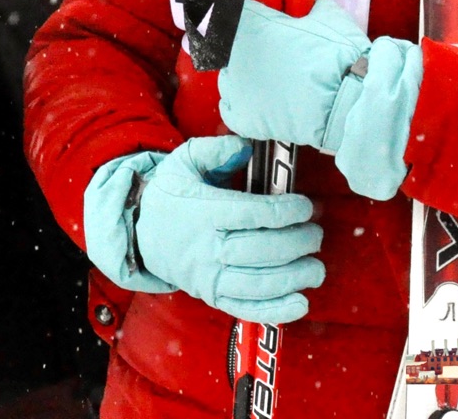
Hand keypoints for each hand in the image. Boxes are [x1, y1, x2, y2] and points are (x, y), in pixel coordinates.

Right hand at [87, 135, 323, 324]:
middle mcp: (205, 248)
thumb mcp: (183, 163)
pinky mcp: (213, 297)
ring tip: (316, 267)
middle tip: (315, 234)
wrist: (141, 234)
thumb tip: (245, 147)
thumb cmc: (171, 196)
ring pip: (258, 283)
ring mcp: (209, 277)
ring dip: (294, 277)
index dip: (283, 211)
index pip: (250, 214)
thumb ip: (214, 150)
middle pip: (260, 250)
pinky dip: (277, 311)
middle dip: (296, 243)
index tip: (304, 207)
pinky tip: (301, 302)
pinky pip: (247, 309)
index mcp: (201, 212)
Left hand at [220, 0, 420, 199]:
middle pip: (229, 47)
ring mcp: (237, 89)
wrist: (348, 100)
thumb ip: (312, 3)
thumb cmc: (339, 55)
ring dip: (243, 75)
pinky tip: (256, 102)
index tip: (262, 19)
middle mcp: (235, 55)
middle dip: (248, 47)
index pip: (234, 11)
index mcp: (251, 26)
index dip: (249, 15)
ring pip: (228, 77)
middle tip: (274, 52)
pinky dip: (239, 106)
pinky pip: (230, 110)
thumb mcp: (328, 16)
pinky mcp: (245, 118)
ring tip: (270, 79)